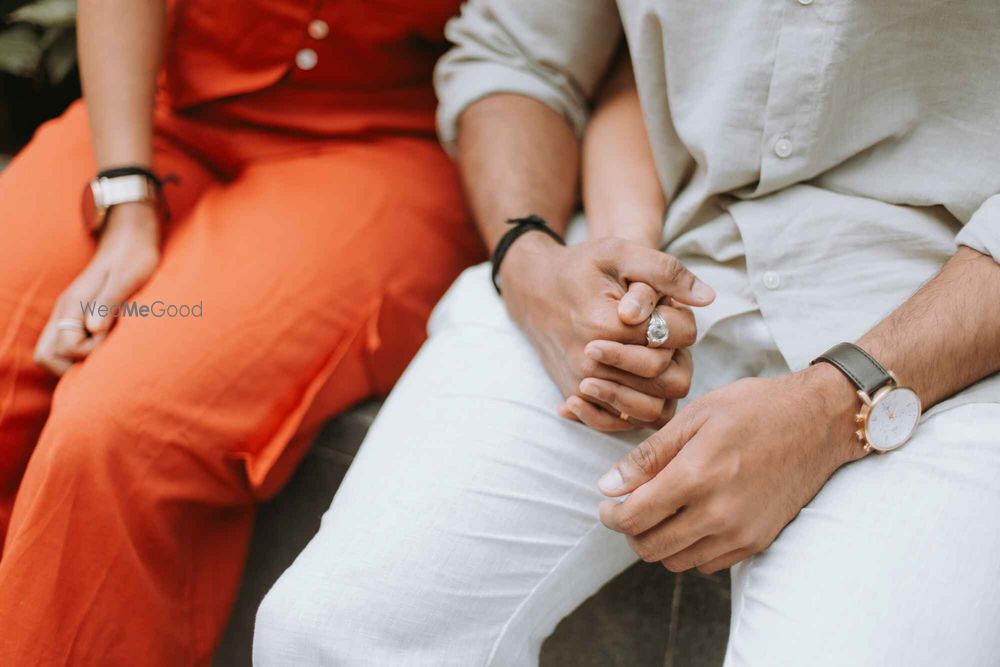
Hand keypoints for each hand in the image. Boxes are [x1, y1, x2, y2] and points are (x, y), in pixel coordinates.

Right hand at [34, 203, 159, 374]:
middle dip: (72, 365)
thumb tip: (93, 328)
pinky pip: (66, 343)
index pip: (63, 347)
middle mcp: (64, 311)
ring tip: (105, 352)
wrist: (131, 237)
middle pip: (46, 356)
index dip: (88, 352)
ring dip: (75, 361)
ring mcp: (68, 313)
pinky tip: (104, 346)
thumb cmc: (134, 256)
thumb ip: (109, 302)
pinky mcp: (78, 315)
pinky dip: (80, 353)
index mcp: (74, 303)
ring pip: (53, 352)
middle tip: (103, 356)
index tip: (111, 338)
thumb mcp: (127, 278)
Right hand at [500, 234, 712, 427]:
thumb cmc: (580, 268)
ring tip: (652, 358)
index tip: (666, 307)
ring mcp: (582, 384)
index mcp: (608, 325)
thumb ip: (665, 271)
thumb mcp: (619, 252)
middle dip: (674, 355)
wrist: (533, 289)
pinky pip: (619, 423)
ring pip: (650, 409)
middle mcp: (593, 362)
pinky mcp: (575, 396)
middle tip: (659, 334)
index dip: (682, 321)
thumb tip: (707, 297)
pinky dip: (635, 410)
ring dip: (661, 387)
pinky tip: (636, 384)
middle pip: (668, 378)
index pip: (675, 337)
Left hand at [597, 363, 861, 573]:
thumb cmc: (754, 408)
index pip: (634, 517)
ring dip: (659, 542)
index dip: (610, 515)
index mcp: (696, 476)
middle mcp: (717, 513)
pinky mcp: (758, 541)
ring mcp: (740, 533)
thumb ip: (649, 455)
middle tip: (629, 507)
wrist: (819, 422)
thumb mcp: (695, 416)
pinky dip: (689, 549)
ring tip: (660, 512)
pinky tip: (691, 519)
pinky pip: (707, 564)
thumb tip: (608, 486)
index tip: (607, 504)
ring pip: (676, 562)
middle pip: (650, 547)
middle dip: (630, 530)